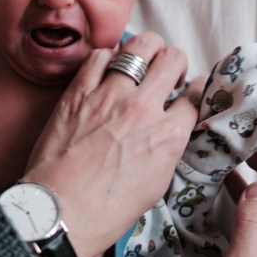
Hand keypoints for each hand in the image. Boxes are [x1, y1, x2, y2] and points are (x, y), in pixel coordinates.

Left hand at [22, 32, 206, 256]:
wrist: (61, 211)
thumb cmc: (107, 209)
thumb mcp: (156, 184)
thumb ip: (168, 148)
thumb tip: (172, 127)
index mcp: (167, 136)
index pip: (194, 97)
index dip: (195, 90)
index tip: (190, 88)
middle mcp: (143, 109)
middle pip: (172, 58)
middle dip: (174, 62)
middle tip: (166, 72)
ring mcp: (110, 96)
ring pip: (140, 45)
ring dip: (146, 50)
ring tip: (140, 62)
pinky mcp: (79, 91)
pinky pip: (99, 55)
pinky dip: (108, 57)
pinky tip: (107, 69)